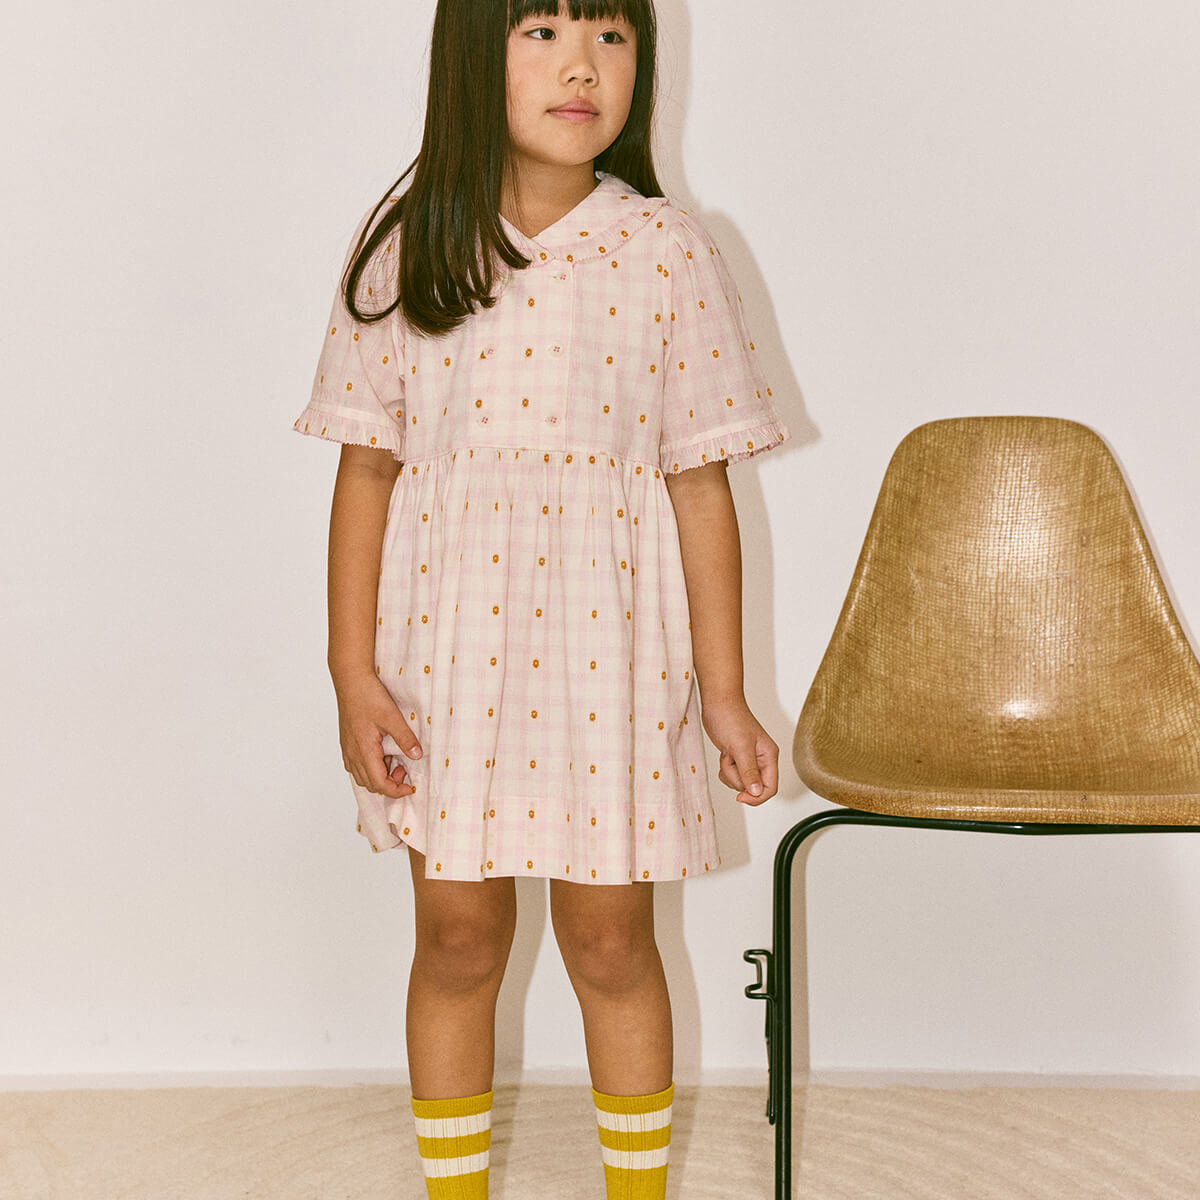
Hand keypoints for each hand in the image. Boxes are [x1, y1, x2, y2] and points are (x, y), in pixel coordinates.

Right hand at [333, 671, 422, 798]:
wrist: (351, 681)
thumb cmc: (368, 696)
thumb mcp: (392, 717)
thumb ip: (405, 738)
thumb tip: (417, 755)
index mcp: (364, 750)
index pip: (379, 783)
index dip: (396, 790)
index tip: (410, 786)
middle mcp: (352, 754)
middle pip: (370, 784)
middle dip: (389, 784)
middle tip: (405, 768)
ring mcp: (348, 749)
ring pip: (362, 776)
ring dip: (379, 776)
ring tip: (395, 759)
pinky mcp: (347, 742)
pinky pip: (356, 765)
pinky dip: (371, 767)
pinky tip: (382, 753)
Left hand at [700, 696, 779, 805]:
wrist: (718, 703)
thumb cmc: (731, 718)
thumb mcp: (740, 747)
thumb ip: (749, 771)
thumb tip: (756, 792)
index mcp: (769, 756)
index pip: (770, 787)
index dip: (756, 797)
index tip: (740, 796)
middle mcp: (761, 759)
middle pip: (753, 787)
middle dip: (738, 779)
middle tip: (731, 762)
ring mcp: (749, 759)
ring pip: (740, 782)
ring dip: (730, 773)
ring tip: (728, 755)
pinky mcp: (737, 758)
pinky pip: (732, 775)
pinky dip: (725, 769)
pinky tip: (724, 755)